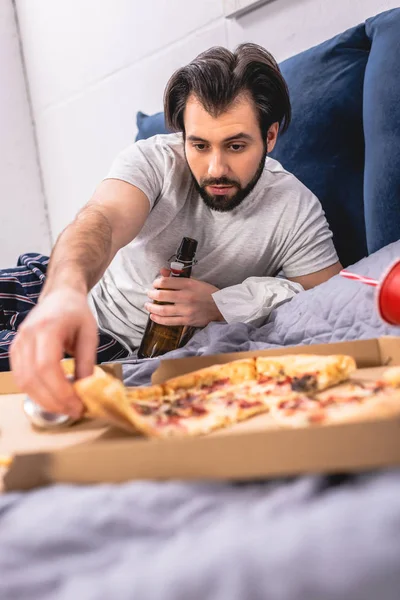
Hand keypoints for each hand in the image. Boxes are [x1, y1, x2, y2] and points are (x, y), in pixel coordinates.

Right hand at [10, 289, 97, 417]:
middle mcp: (28, 335)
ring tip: (65, 408)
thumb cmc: (76, 312)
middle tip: (74, 411)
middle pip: (33, 377)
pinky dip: (35, 392)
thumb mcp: (89, 335)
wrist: (60, 296)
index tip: (77, 405)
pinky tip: (52, 398)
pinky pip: (21, 377)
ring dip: (44, 400)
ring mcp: (18, 343)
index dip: (60, 390)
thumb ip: (87, 362)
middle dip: (53, 400)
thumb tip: (86, 390)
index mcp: (48, 328)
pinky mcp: (15, 350)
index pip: (46, 366)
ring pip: (24, 381)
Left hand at [145, 268, 223, 326]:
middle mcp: (186, 297)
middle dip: (152, 294)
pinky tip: (153, 316)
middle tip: (149, 294)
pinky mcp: (187, 320)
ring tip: (147, 305)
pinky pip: (169, 321)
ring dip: (152, 307)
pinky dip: (158, 319)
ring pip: (163, 309)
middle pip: (162, 295)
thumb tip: (162, 271)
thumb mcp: (194, 281)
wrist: (221, 307)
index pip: (166, 281)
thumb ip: (177, 276)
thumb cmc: (207, 292)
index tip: (155, 284)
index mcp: (189, 284)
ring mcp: (186, 310)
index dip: (157, 282)